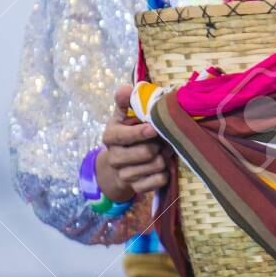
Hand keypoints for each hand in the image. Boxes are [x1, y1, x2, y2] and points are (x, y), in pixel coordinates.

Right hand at [97, 85, 170, 201]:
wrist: (120, 164)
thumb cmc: (127, 132)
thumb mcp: (124, 115)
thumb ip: (126, 101)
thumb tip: (125, 89)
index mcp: (110, 137)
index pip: (124, 136)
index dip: (140, 132)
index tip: (154, 128)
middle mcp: (114, 158)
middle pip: (145, 153)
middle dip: (159, 144)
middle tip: (164, 138)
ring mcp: (124, 175)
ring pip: (155, 166)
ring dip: (164, 156)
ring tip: (163, 149)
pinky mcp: (136, 188)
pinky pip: (158, 181)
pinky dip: (165, 172)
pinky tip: (162, 165)